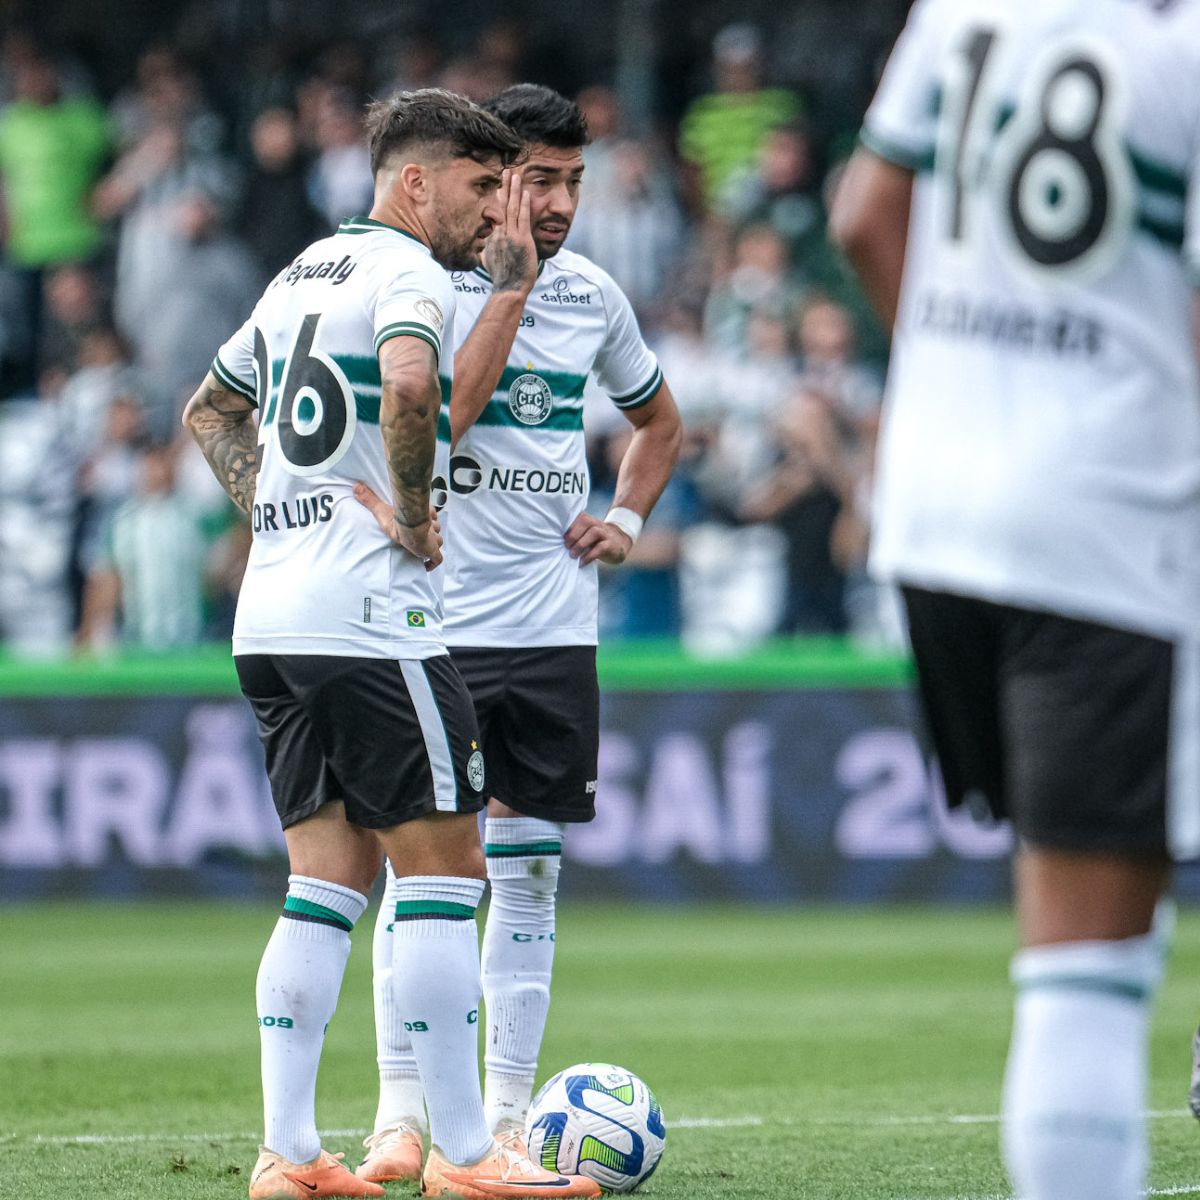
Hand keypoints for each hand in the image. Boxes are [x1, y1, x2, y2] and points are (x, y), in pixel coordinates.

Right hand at [354, 482, 442, 571]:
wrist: (409, 529)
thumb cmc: (398, 520)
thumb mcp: (381, 509)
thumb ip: (370, 499)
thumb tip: (356, 486)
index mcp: (420, 516)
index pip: (428, 515)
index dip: (426, 518)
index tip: (421, 521)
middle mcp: (429, 527)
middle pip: (435, 528)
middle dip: (430, 531)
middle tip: (421, 535)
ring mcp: (432, 540)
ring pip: (438, 541)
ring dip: (433, 543)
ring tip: (423, 547)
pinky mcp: (432, 551)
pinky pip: (437, 559)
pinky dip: (433, 563)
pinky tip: (427, 566)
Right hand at [483, 169, 535, 294]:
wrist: (508, 288)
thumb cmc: (501, 278)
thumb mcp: (488, 260)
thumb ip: (486, 249)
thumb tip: (481, 247)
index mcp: (492, 236)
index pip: (495, 212)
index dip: (499, 197)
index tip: (500, 184)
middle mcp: (499, 233)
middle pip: (501, 205)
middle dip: (504, 187)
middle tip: (506, 171)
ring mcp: (510, 235)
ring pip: (511, 208)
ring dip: (514, 190)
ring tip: (515, 175)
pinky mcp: (522, 240)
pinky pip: (522, 218)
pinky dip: (523, 204)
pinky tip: (525, 193)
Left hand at [564, 511, 632, 566]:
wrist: (620, 544)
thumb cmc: (596, 541)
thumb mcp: (586, 535)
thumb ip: (574, 535)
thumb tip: (556, 543)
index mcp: (588, 520)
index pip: (578, 518)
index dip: (569, 527)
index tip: (561, 539)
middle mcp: (597, 524)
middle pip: (585, 522)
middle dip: (574, 535)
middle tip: (566, 547)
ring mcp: (606, 533)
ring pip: (593, 532)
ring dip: (581, 544)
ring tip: (572, 555)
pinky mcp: (611, 545)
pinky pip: (600, 548)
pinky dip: (589, 555)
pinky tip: (582, 562)